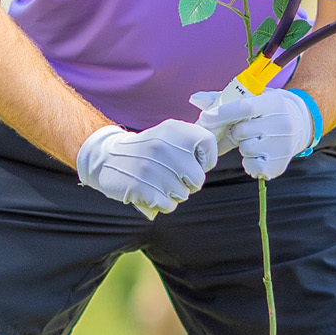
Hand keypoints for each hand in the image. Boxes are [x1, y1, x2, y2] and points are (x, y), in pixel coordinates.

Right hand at [76, 119, 217, 218]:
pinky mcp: (139, 187)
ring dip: (173, 194)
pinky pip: (168, 205)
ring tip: (158, 182)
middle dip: (189, 183)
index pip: (208, 142)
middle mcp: (163, 145)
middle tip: (172, 176)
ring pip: (182, 194)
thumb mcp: (168, 135)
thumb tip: (228, 137)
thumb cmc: (147, 150)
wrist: (106, 157)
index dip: (207, 159)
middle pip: (197, 178)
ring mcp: (150, 167)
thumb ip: (194, 140)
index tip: (195, 162)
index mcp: (173, 129)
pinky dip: (162, 204)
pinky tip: (150, 192)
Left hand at [190, 85, 313, 180]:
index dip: (222, 113)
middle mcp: (282, 123)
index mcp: (273, 103)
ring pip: (246, 149)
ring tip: (256, 140)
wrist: (301, 124)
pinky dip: (249, 162)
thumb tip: (194, 99)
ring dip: (244, 147)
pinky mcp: (280, 164)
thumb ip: (224, 100)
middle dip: (236, 132)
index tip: (205, 118)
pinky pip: (252, 166)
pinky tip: (259, 153)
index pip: (245, 107)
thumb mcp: (254, 98)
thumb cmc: (269, 110)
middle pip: (242, 131)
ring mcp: (283, 146)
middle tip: (245, 129)